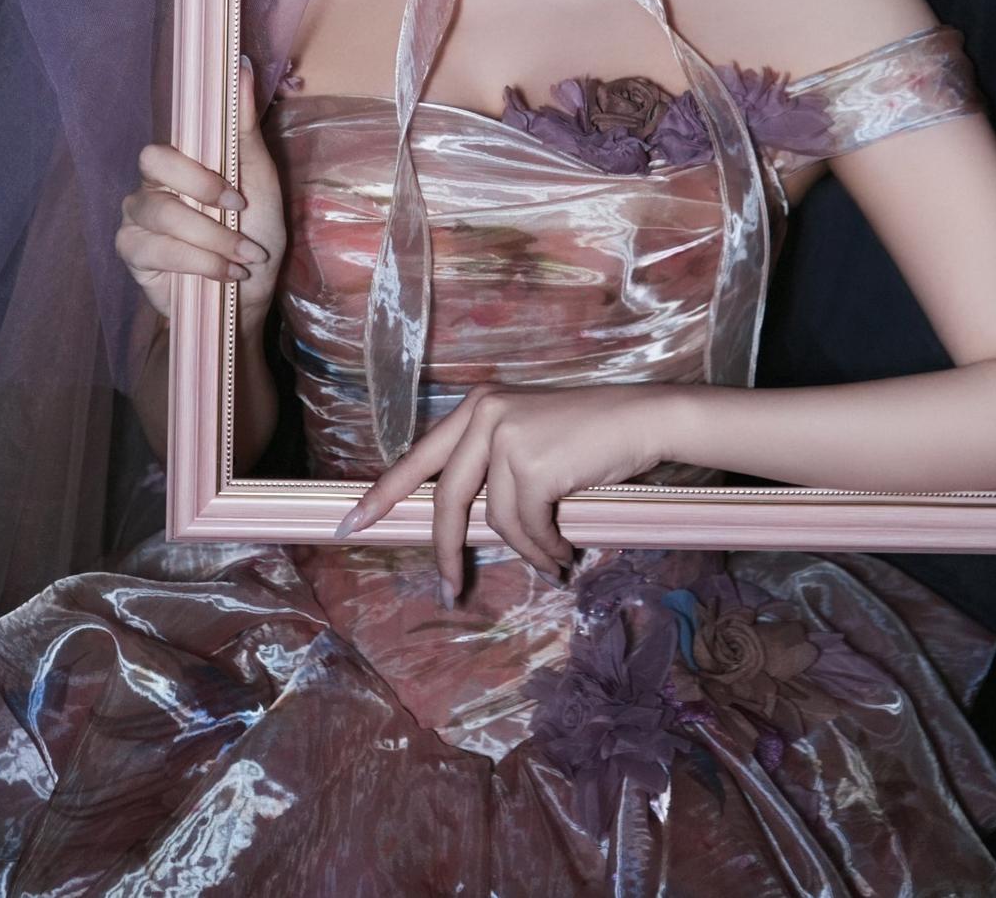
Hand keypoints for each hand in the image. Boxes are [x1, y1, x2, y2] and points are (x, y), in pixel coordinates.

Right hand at [116, 59, 286, 324]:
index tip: (237, 193)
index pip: (171, 137)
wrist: (243, 302)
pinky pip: (157, 249)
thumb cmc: (254, 236)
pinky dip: (200, 262)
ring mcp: (137, 216)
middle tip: (237, 214)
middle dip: (200, 193)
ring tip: (244, 256)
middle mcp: (153, 182)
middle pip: (154, 162)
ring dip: (212, 238)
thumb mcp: (260, 183)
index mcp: (183, 160)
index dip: (199, 166)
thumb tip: (242, 65)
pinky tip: (225, 272)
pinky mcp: (131, 251)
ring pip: (162, 212)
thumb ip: (244, 128)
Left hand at [332, 383, 669, 603]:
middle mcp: (485, 413)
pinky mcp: (533, 465)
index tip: (352, 523)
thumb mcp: (529, 439)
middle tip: (449, 588)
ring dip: (526, 549)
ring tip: (554, 555)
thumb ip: (491, 469)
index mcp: (478, 407)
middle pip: (445, 498)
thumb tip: (460, 528)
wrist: (643, 419)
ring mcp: (507, 437)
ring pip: (496, 521)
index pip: (419, 456)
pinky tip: (566, 549)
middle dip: (445, 549)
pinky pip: (526, 528)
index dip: (384, 493)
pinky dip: (546, 548)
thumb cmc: (590, 436)